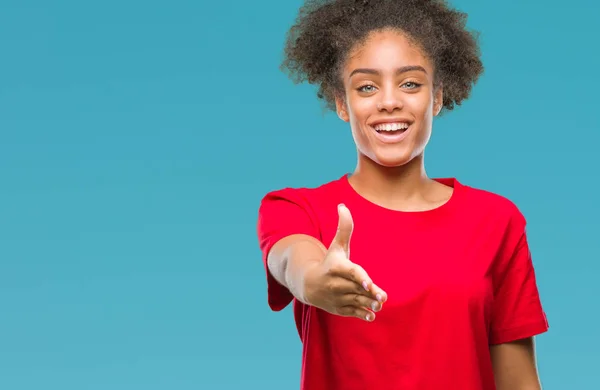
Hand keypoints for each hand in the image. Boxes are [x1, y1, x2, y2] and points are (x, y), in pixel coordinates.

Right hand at [303, 204, 386, 321]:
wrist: (308, 284)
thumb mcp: (336, 246)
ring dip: (368, 304)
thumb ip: (344, 228)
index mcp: (337, 267)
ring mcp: (337, 297)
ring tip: (379, 304)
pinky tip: (371, 315)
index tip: (369, 285)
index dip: (360, 278)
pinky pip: (352, 312)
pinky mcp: (339, 308)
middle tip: (382, 298)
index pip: (351, 273)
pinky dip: (362, 314)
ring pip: (356, 301)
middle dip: (370, 294)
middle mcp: (336, 284)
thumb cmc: (328, 262)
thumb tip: (342, 206)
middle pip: (357, 289)